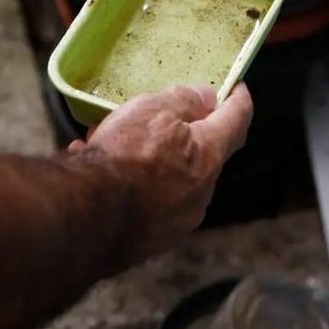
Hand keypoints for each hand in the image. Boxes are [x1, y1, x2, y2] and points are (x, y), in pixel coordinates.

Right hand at [69, 83, 252, 262]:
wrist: (90, 217)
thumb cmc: (125, 156)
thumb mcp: (153, 110)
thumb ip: (184, 100)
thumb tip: (206, 97)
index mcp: (209, 155)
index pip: (237, 121)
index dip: (239, 100)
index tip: (237, 88)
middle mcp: (201, 192)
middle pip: (201, 153)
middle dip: (182, 134)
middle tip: (157, 116)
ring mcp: (178, 220)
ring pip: (170, 178)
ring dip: (150, 160)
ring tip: (112, 145)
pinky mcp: (152, 239)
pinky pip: (147, 201)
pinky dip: (131, 184)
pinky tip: (99, 174)